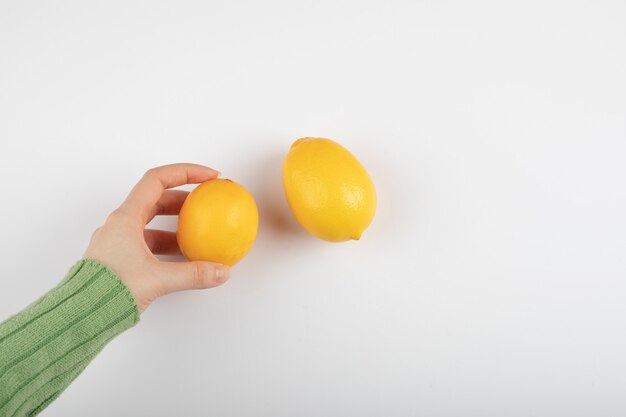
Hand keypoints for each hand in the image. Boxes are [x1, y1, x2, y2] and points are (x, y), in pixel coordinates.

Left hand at [84, 163, 229, 313]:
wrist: (80, 314)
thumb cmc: (108, 290)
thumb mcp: (157, 280)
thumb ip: (193, 274)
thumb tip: (221, 271)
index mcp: (125, 219)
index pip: (157, 180)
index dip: (185, 172)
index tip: (207, 176)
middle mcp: (120, 226)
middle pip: (156, 199)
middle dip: (185, 198)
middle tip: (207, 201)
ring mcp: (119, 242)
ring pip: (153, 222)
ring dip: (178, 223)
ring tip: (201, 232)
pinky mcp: (120, 259)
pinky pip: (148, 243)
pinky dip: (168, 245)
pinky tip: (184, 257)